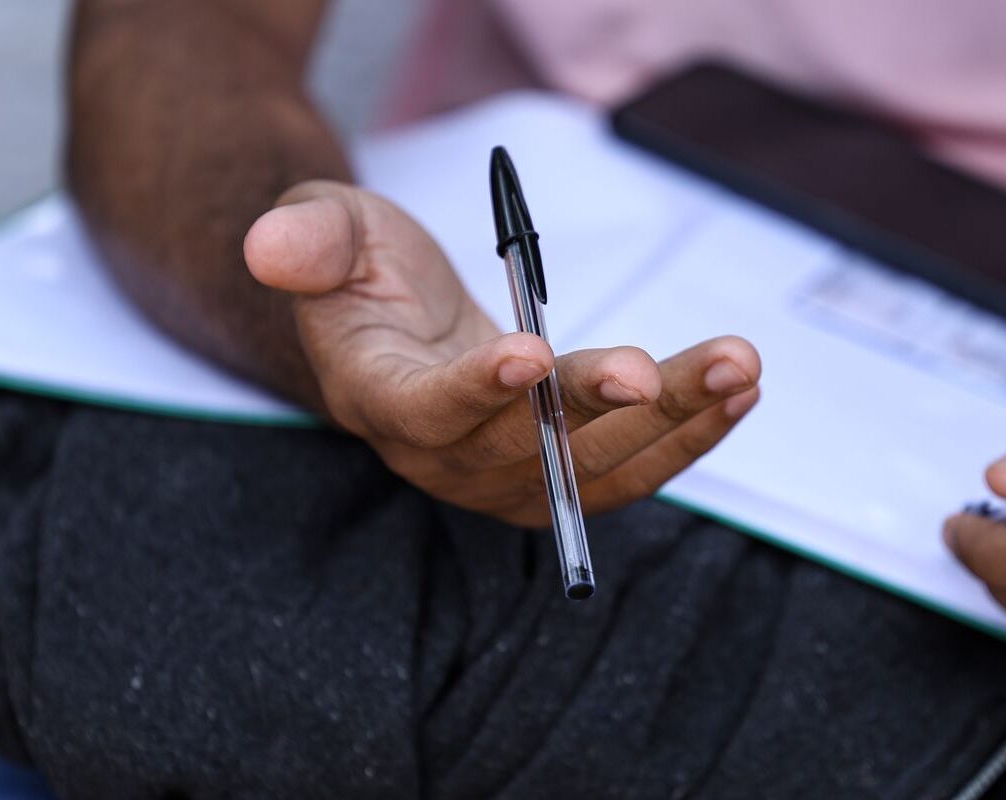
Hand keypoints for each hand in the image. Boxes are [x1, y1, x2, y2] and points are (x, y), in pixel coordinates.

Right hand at [243, 180, 760, 524]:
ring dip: (670, 424)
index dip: (474, 392)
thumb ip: (309, 240)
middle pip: (524, 451)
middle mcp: (445, 456)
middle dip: (593, 410)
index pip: (426, 411)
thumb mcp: (328, 232)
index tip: (528, 353)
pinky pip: (629, 470)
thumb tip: (269, 247)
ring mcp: (507, 476)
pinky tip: (736, 393)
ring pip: (595, 470)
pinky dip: (686, 434)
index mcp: (380, 399)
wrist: (401, 327)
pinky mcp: (560, 474)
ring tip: (735, 368)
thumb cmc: (364, 272)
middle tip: (652, 370)